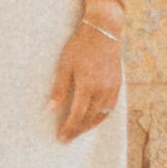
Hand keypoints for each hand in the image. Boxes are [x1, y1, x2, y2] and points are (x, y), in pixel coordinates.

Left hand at [50, 19, 123, 140]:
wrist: (104, 29)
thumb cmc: (80, 45)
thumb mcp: (65, 65)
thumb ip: (58, 90)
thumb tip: (48, 111)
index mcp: (87, 85)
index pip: (77, 114)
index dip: (69, 128)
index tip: (61, 137)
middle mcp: (102, 89)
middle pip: (90, 118)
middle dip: (78, 130)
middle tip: (67, 138)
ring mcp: (112, 87)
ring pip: (102, 115)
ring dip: (90, 126)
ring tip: (78, 131)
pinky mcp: (118, 84)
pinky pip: (111, 107)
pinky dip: (102, 116)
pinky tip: (93, 119)